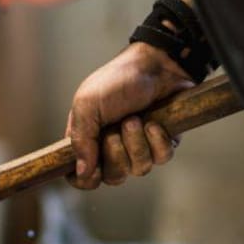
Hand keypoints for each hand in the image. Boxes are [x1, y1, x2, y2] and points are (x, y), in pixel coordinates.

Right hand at [64, 42, 194, 189]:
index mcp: (88, 140)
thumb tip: (81, 173)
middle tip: (116, 128)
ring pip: (139, 169)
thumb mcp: (88, 104)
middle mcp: (112, 148)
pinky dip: (157, 140)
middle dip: (116, 154)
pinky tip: (155, 122)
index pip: (82, 177)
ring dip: (137, 143)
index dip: (85, 180)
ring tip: (136, 118)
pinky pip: (161, 159)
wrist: (157, 63)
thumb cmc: (118, 80)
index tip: (93, 171)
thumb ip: (80, 140)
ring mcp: (139, 147)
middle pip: (113, 177)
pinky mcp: (163, 143)